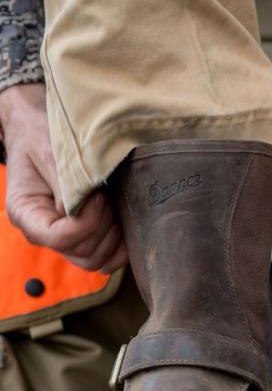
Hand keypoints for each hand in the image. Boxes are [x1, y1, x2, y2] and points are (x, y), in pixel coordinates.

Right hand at [1, 83, 126, 272]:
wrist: (43, 131)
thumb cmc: (44, 137)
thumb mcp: (52, 153)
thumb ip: (68, 185)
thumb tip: (85, 211)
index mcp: (26, 213)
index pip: (59, 238)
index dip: (87, 222)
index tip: (98, 195)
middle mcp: (42, 232)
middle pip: (81, 252)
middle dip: (104, 226)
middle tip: (107, 196)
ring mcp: (63, 237)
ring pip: (95, 259)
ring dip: (114, 236)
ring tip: (113, 205)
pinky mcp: (83, 236)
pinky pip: (105, 258)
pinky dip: (120, 247)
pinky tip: (126, 225)